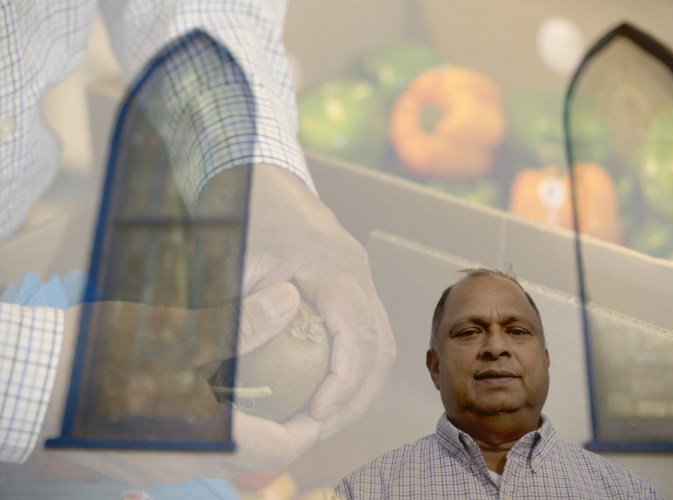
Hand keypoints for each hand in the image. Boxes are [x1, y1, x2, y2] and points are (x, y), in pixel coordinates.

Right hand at [42, 283, 321, 485]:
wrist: (27, 381)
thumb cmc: (105, 357)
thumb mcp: (181, 333)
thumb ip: (243, 324)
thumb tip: (290, 301)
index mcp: (207, 440)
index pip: (280, 450)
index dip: (308, 427)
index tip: (319, 399)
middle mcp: (185, 462)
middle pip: (251, 451)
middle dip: (277, 422)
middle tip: (291, 383)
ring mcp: (155, 464)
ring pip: (218, 447)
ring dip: (241, 419)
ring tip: (252, 377)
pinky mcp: (133, 454)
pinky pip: (186, 442)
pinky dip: (206, 419)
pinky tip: (199, 382)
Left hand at [240, 164, 395, 438]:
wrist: (261, 177)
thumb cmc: (242, 214)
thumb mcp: (230, 262)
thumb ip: (240, 312)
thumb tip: (252, 370)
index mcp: (334, 266)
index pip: (358, 334)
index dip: (343, 382)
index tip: (313, 415)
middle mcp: (358, 274)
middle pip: (380, 347)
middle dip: (355, 397)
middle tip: (316, 431)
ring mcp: (360, 280)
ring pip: (380, 344)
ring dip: (358, 389)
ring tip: (322, 422)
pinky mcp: (352, 287)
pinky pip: (367, 335)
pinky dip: (353, 371)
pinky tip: (323, 392)